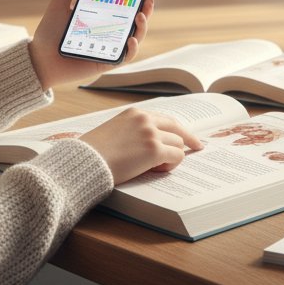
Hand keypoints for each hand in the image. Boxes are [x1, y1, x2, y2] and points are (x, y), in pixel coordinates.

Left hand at [28, 0, 160, 89]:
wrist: (39, 58)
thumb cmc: (49, 32)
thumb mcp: (59, 3)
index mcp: (102, 15)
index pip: (126, 3)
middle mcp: (110, 30)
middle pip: (136, 18)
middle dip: (148, 6)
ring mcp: (111, 46)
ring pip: (136, 36)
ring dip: (143, 25)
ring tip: (140, 14)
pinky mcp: (108, 61)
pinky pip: (126, 56)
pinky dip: (132, 48)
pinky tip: (130, 38)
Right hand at [80, 108, 203, 183]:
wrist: (85, 162)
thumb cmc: (95, 153)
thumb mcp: (115, 133)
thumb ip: (135, 132)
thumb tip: (155, 145)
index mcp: (134, 113)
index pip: (164, 119)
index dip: (177, 129)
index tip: (186, 136)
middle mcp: (145, 119)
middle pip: (177, 128)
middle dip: (188, 139)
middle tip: (198, 147)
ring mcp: (151, 133)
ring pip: (178, 144)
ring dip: (171, 157)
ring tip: (155, 168)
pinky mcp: (154, 150)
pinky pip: (177, 157)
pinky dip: (170, 165)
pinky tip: (155, 170)